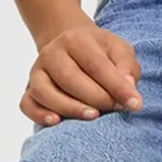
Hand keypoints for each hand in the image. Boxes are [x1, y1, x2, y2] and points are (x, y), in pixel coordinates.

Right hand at [21, 17, 143, 125]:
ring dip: (70, 108)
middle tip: (114, 108)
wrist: (70, 44)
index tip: (135, 105)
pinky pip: (27, 104)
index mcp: (76, 39)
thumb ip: (127, 66)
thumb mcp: (119, 50)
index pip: (97, 65)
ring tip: (93, 116)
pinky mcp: (29, 88)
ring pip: (45, 92)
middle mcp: (52, 52)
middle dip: (96, 98)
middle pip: (70, 78)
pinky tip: (57, 121)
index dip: (117, 87)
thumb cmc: (99, 52)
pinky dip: (39, 114)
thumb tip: (128, 89)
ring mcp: (37, 71)